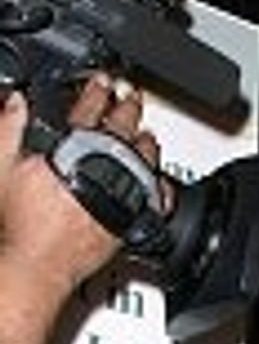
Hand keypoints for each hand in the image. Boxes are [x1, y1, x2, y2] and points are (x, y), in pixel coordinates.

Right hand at [0, 76, 159, 296]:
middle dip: (128, 108)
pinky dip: (158, 185)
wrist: (39, 262)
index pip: (89, 107)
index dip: (96, 90)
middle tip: (132, 96)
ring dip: (145, 142)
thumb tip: (17, 102)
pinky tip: (159, 181)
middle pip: (123, 129)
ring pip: (143, 158)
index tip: (103, 81)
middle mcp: (102, 168)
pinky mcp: (130, 220)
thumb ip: (10, 128)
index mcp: (72, 147)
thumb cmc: (23, 224)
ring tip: (146, 134)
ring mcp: (120, 194)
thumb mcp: (4, 166)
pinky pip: (153, 196)